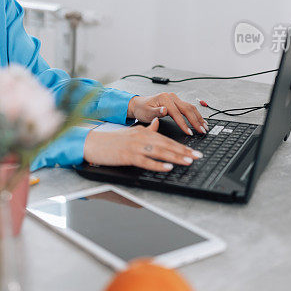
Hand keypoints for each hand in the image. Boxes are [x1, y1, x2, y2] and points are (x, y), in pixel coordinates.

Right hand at [84, 118, 203, 170]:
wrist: (92, 143)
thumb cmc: (111, 140)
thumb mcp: (131, 132)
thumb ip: (146, 128)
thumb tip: (158, 123)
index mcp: (143, 131)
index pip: (166, 139)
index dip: (181, 146)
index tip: (193, 151)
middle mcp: (141, 137)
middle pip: (166, 144)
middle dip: (184, 151)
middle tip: (197, 156)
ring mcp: (135, 146)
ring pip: (159, 151)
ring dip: (175, 157)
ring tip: (188, 161)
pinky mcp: (128, 155)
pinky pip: (146, 161)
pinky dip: (158, 164)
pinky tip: (167, 167)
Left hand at [127, 93, 207, 134]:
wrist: (138, 104)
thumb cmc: (141, 109)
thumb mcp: (146, 112)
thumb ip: (156, 112)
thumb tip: (164, 110)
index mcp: (165, 99)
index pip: (177, 113)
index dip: (184, 124)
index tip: (189, 132)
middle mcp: (172, 97)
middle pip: (187, 109)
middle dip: (196, 121)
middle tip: (202, 131)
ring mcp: (175, 99)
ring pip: (190, 108)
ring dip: (198, 117)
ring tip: (204, 127)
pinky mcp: (177, 102)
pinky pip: (189, 108)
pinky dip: (196, 115)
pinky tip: (200, 121)